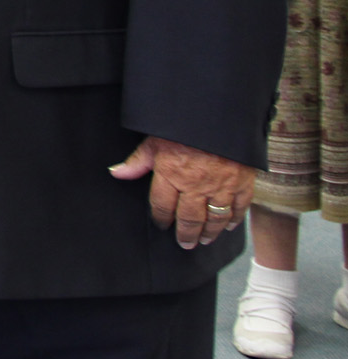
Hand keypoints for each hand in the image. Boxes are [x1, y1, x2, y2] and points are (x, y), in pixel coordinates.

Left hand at [110, 136, 254, 247]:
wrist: (219, 115)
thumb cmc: (183, 128)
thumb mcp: (155, 140)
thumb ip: (137, 161)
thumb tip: (116, 172)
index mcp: (172, 176)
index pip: (162, 207)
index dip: (160, 219)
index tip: (161, 225)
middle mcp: (196, 187)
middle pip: (189, 219)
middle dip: (186, 234)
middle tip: (185, 244)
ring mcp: (221, 187)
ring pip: (215, 219)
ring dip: (210, 232)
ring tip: (204, 240)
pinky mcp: (242, 183)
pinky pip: (240, 207)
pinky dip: (235, 219)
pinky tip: (229, 225)